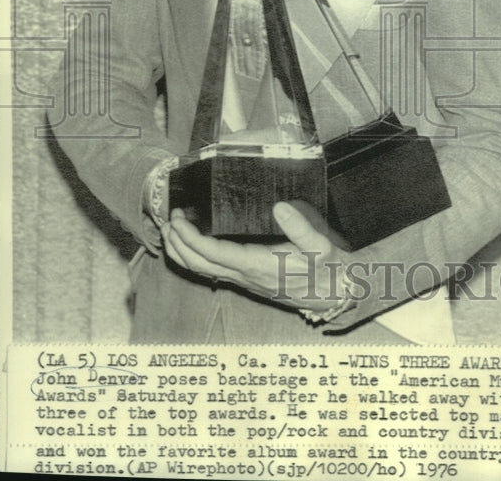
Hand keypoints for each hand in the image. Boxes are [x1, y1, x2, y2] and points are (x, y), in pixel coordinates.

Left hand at [160, 201, 349, 311]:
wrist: (332, 294)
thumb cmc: (326, 269)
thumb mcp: (320, 246)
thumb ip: (300, 228)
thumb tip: (280, 207)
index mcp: (257, 265)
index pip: (212, 253)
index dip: (190, 238)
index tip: (178, 220)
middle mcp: (245, 275)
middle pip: (198, 264)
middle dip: (178, 243)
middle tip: (168, 219)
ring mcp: (244, 280)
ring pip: (202, 271)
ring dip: (182, 252)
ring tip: (171, 231)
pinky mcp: (246, 280)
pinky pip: (212, 271)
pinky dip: (195, 258)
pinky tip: (192, 245)